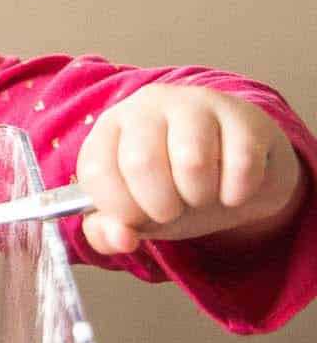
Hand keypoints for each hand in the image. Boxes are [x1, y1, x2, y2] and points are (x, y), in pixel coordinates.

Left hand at [77, 85, 305, 256]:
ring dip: (199, 198)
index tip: (137, 217)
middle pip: (142, 163)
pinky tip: (232, 190)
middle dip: (159, 206)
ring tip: (202, 196)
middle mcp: (150, 104)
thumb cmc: (174, 189)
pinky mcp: (244, 116)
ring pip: (193, 161)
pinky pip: (241, 165)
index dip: (118, 209)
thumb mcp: (134, 214)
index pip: (96, 170)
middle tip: (172, 209)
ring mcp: (199, 103)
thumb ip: (108, 232)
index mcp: (112, 126)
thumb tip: (120, 239)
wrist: (238, 173)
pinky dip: (236, 194)